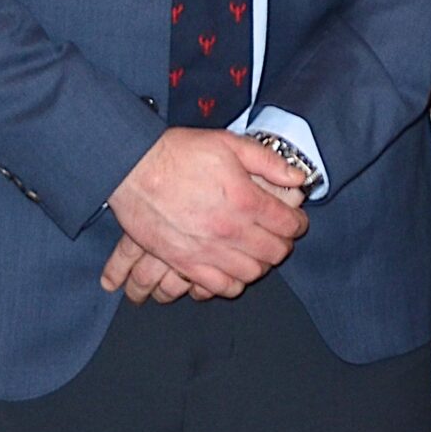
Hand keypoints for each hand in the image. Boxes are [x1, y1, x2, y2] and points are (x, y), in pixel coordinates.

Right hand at [102, 130, 311, 300]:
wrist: (132, 168)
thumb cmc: (179, 153)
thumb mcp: (230, 144)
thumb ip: (269, 162)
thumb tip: (298, 178)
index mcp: (245, 201)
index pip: (289, 225)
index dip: (298, 223)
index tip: (296, 220)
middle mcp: (229, 231)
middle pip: (274, 252)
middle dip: (283, 244)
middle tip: (278, 236)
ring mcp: (206, 250)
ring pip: (250, 273)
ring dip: (260, 264)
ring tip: (256, 252)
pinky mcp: (183, 262)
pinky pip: (218, 287)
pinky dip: (232, 283)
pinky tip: (232, 270)